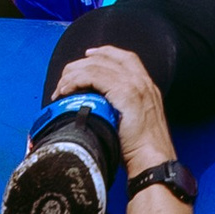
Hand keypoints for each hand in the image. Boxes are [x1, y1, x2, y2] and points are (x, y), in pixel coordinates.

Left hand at [55, 46, 173, 173]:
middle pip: (107, 58)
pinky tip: (67, 90)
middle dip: (82, 64)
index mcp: (147, 87)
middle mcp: (142, 82)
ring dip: (74, 74)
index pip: (125, 58)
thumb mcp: (135, 123)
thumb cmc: (143, 150)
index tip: (87, 56)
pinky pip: (94, 77)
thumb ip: (122, 110)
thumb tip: (98, 109)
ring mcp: (135, 86)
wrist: (153, 160)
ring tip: (61, 87)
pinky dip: (77, 80)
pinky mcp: (125, 93)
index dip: (105, 53)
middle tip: (65, 77)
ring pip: (97, 66)